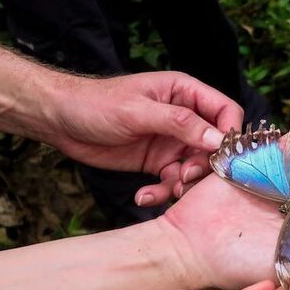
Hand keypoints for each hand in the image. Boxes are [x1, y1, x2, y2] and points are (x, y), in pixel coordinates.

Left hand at [47, 71, 243, 205]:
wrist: (60, 120)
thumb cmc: (96, 103)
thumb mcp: (139, 111)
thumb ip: (180, 124)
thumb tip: (217, 139)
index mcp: (185, 93)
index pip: (225, 112)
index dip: (229, 134)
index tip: (221, 157)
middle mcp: (184, 118)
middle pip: (214, 146)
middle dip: (205, 166)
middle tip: (185, 178)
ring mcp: (171, 142)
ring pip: (195, 168)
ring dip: (183, 184)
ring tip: (166, 191)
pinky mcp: (157, 163)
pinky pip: (171, 181)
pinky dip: (162, 192)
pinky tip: (143, 197)